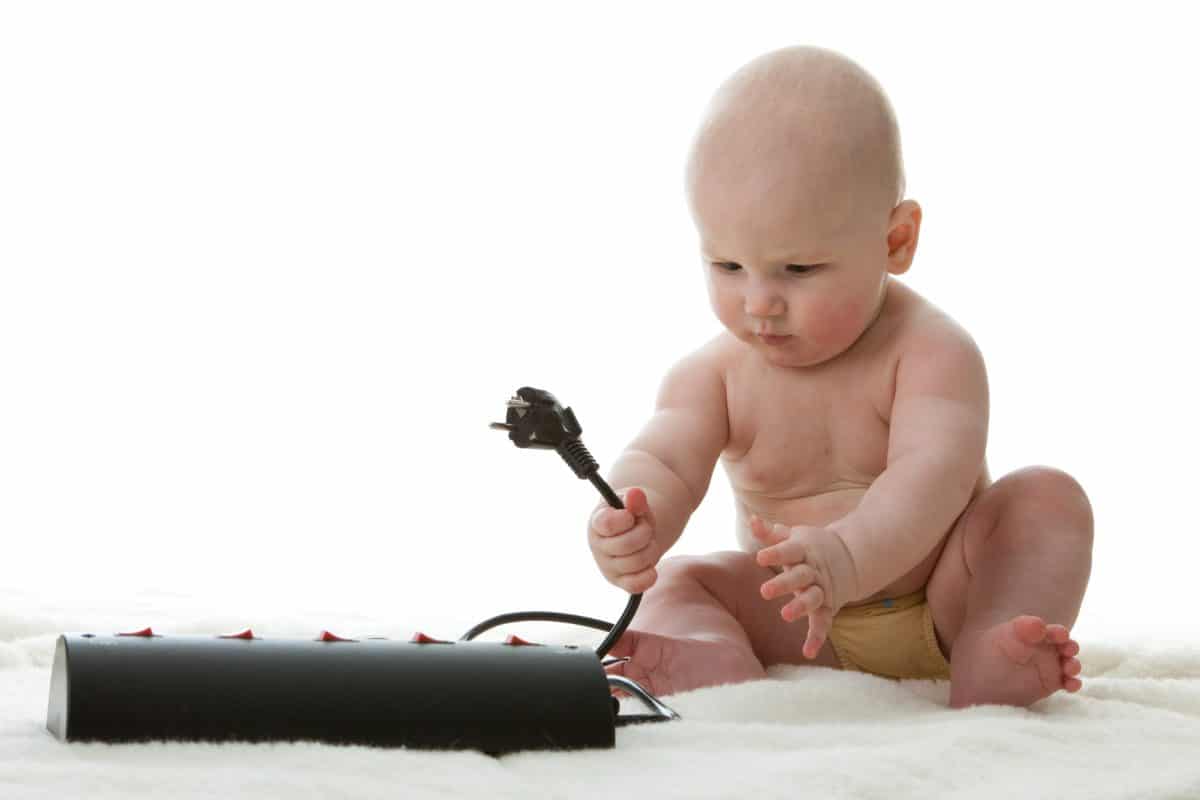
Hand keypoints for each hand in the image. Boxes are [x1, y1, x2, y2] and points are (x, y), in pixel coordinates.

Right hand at [588, 487, 659, 593]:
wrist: (635, 532)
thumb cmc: (632, 515)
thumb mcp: (634, 504)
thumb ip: (635, 499)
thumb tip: (635, 494)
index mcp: (597, 522)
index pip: (609, 524)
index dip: (627, 519)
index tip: (632, 516)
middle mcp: (597, 546)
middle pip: (627, 544)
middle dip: (645, 533)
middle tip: (646, 528)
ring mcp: (607, 566)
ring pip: (636, 563)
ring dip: (651, 550)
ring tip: (649, 543)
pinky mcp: (619, 581)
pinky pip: (635, 585)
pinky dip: (649, 575)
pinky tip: (651, 565)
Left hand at [750, 514, 858, 659]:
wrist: (848, 557)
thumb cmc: (808, 546)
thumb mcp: (792, 536)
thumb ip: (770, 532)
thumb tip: (751, 519)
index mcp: (803, 551)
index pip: (788, 551)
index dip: (775, 554)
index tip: (760, 558)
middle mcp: (813, 571)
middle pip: (799, 576)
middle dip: (783, 584)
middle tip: (764, 592)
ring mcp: (822, 589)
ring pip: (813, 598)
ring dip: (800, 607)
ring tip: (785, 616)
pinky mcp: (828, 607)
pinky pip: (823, 623)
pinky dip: (817, 637)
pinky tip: (808, 653)